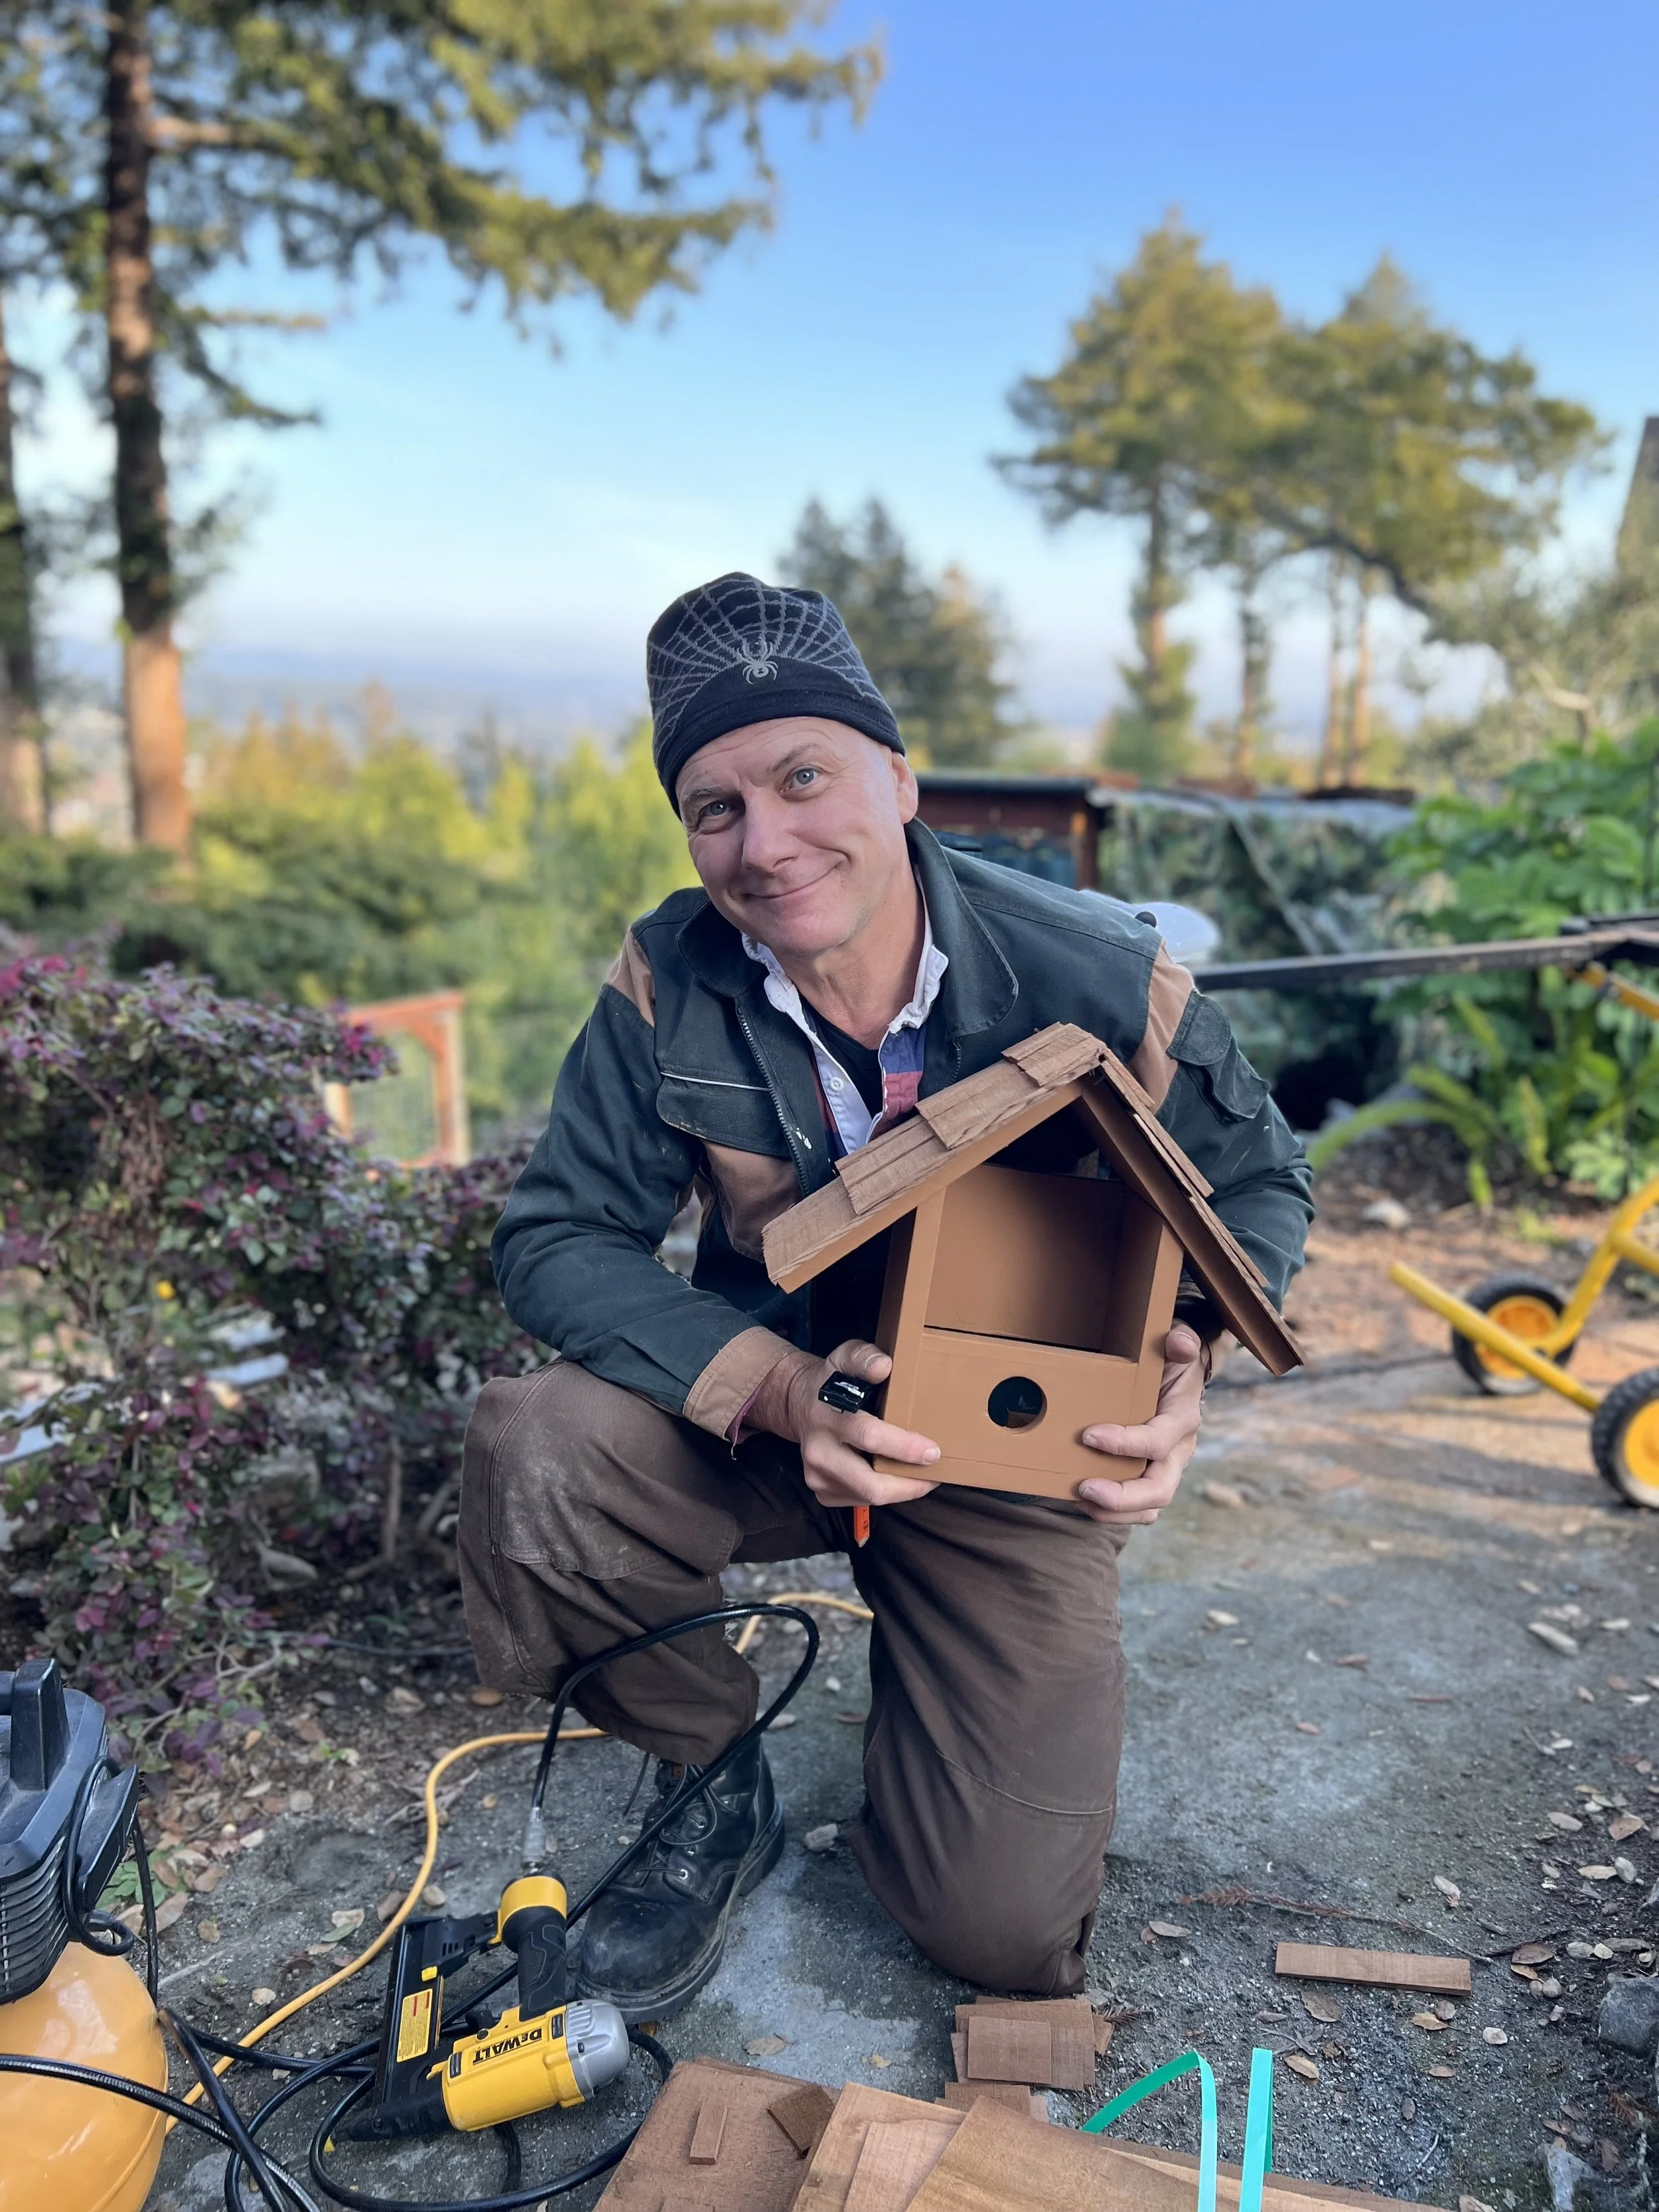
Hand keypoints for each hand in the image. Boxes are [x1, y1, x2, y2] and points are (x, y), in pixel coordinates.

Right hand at [748, 1339, 941, 1510]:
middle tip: (935, 1473)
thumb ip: (863, 1357)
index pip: (869, 1437)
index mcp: (827, 1416)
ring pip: (869, 1497)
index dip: (905, 1448)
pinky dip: (885, 1493)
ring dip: (901, 1490)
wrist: (798, 1404)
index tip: (933, 1451)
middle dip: (909, 1483)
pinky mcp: (821, 1492)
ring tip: (923, 1475)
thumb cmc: (831, 1381)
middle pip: (870, 1484)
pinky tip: (897, 1476)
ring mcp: (817, 1476)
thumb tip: (884, 1366)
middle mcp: (818, 1451)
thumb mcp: (844, 1357)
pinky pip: (861, 1501)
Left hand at [1075, 1325, 1206, 1527]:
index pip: (1159, 1440)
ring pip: (1149, 1507)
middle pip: (1160, 1489)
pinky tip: (1080, 1501)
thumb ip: (1180, 1341)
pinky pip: (1138, 1509)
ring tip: (1078, 1499)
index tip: (1088, 1435)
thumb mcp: (1177, 1343)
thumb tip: (1179, 1344)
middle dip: (1123, 1497)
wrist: (1179, 1375)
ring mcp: (1166, 1469)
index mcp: (1183, 1418)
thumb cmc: (1170, 1359)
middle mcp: (1178, 1450)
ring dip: (1114, 1511)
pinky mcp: (1151, 1477)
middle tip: (1084, 1488)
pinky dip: (1112, 1512)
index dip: (1126, 1443)